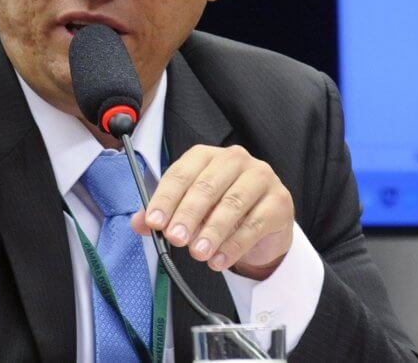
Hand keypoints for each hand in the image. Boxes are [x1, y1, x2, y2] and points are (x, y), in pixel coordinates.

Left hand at [130, 144, 294, 279]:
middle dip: (188, 214)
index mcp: (207, 156)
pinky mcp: (279, 201)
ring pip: (233, 204)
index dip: (166, 198)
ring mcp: (261, 178)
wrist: (263, 225)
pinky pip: (255, 224)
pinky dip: (234, 245)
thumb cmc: (221, 210)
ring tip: (197, 253)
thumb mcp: (190, 211)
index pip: (182, 173)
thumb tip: (139, 223)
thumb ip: (164, 215)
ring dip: (212, 231)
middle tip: (175, 238)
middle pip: (207, 186)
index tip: (154, 222)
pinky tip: (219, 260)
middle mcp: (235, 160)